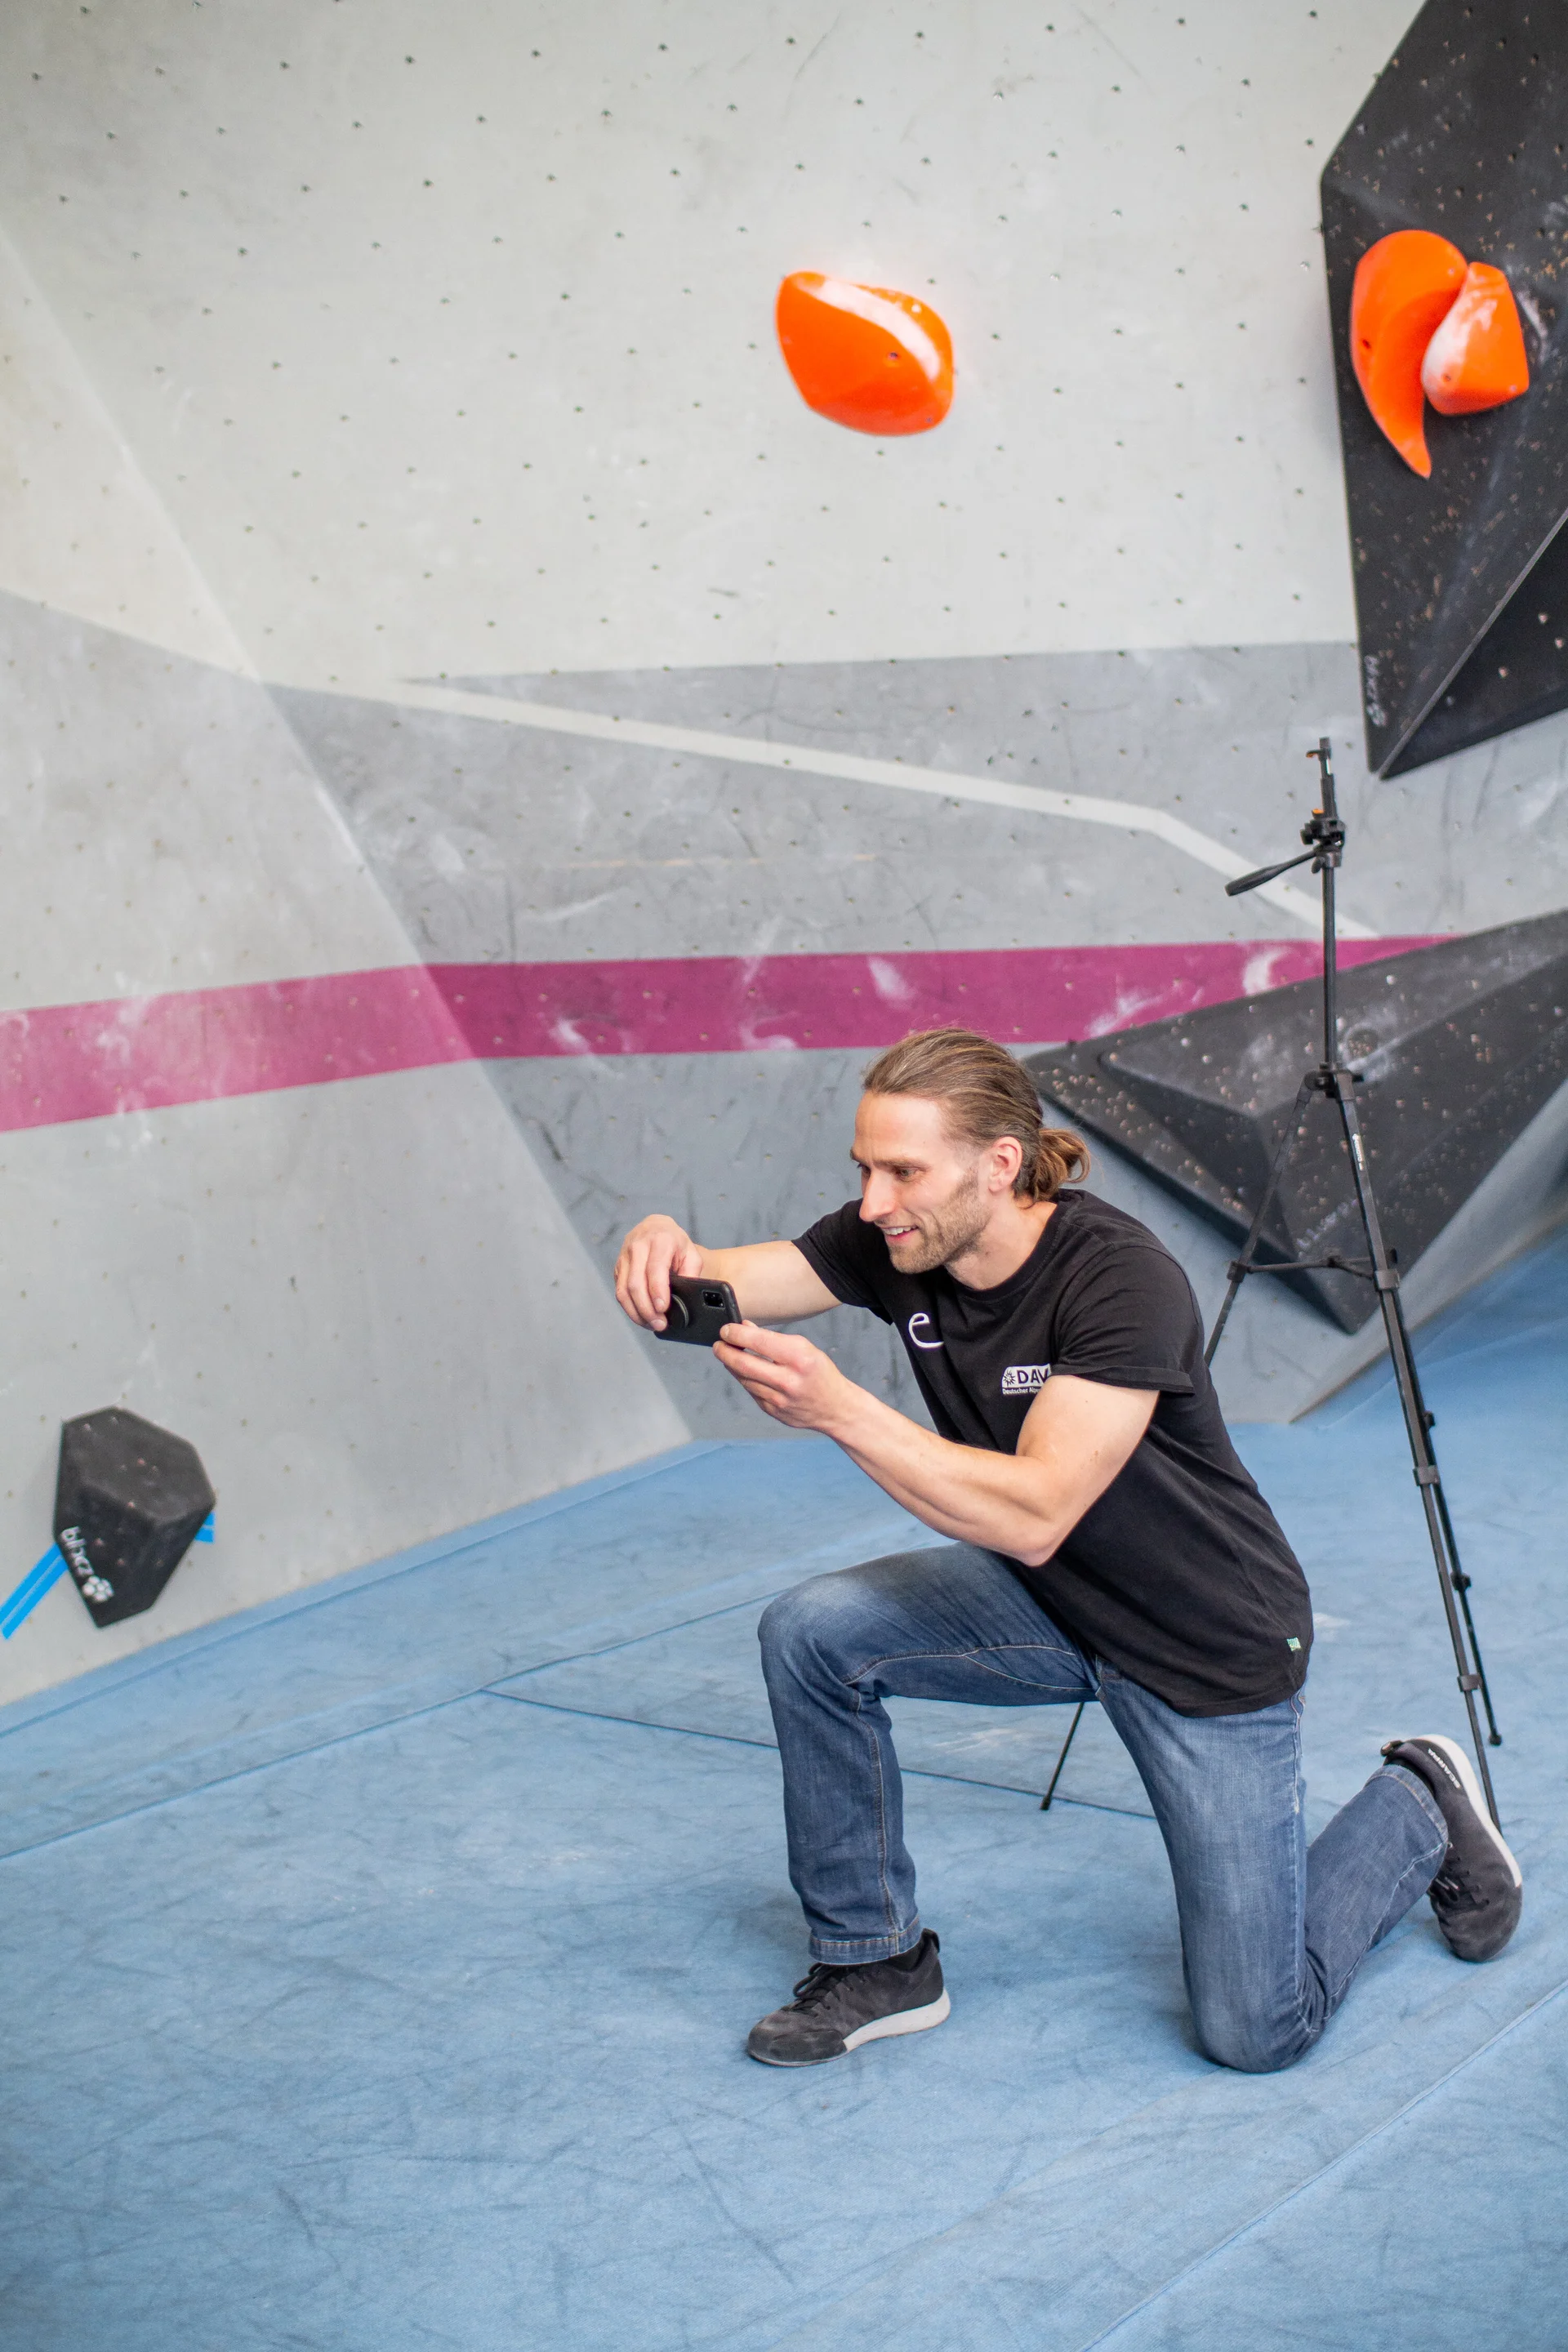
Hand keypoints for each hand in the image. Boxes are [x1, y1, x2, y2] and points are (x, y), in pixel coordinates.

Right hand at [615, 1214, 702, 1330]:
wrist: (656, 1228)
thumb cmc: (675, 1243)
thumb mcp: (691, 1254)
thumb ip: (691, 1273)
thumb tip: (686, 1296)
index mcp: (659, 1240)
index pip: (655, 1268)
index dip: (657, 1291)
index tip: (663, 1308)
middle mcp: (638, 1247)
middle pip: (636, 1284)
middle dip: (647, 1308)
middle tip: (660, 1324)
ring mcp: (624, 1257)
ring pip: (624, 1290)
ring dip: (636, 1312)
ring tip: (651, 1324)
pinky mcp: (618, 1268)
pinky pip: (620, 1292)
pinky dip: (630, 1308)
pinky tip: (642, 1317)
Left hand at [713, 1323, 853, 1431]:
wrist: (835, 1408)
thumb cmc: (819, 1373)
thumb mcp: (804, 1348)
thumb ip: (773, 1338)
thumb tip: (744, 1328)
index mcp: (799, 1358)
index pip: (758, 1341)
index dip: (736, 1334)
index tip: (726, 1329)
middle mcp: (788, 1380)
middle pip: (743, 1363)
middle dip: (724, 1351)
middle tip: (718, 1344)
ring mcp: (779, 1399)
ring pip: (743, 1379)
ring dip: (732, 1365)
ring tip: (729, 1355)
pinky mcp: (772, 1411)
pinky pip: (751, 1392)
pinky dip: (745, 1379)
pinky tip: (746, 1372)